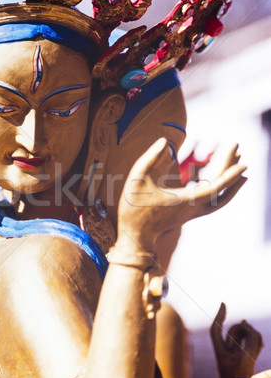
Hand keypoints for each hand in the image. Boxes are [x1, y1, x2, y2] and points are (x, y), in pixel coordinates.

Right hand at [117, 138, 246, 251]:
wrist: (134, 235)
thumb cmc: (134, 208)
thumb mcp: (137, 179)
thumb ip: (150, 158)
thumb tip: (164, 142)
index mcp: (185, 200)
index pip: (215, 187)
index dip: (229, 175)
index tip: (243, 164)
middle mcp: (193, 208)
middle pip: (221, 189)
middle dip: (230, 169)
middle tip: (238, 150)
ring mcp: (192, 213)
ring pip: (219, 199)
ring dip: (230, 183)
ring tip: (239, 167)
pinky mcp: (188, 214)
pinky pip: (211, 202)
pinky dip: (220, 191)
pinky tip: (217, 179)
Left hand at [211, 303, 263, 377]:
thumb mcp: (245, 359)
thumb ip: (252, 342)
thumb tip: (253, 330)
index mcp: (220, 350)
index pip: (216, 329)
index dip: (219, 316)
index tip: (223, 304)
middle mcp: (227, 349)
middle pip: (236, 330)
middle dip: (245, 330)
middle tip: (253, 338)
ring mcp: (236, 353)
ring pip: (245, 335)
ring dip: (253, 336)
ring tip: (258, 347)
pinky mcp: (245, 357)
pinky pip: (251, 342)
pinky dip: (256, 342)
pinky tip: (260, 346)